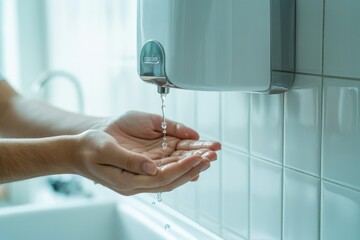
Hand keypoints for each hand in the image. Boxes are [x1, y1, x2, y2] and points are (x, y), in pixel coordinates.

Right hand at [73, 111, 220, 195]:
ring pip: (170, 176)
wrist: (78, 152)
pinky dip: (179, 166)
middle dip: (192, 168)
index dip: (182, 167)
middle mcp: (137, 182)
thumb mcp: (106, 150)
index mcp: (128, 181)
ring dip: (189, 167)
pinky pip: (164, 171)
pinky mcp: (141, 170)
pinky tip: (190, 161)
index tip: (198, 157)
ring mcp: (139, 178)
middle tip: (210, 157)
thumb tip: (152, 168)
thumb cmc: (89, 149)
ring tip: (206, 156)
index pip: (162, 177)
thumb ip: (129, 161)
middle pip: (171, 179)